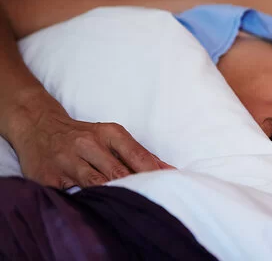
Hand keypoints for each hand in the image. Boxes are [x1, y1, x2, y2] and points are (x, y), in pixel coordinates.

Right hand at [7, 92, 170, 188]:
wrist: (39, 128)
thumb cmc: (85, 136)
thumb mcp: (111, 136)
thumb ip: (137, 153)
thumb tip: (168, 169)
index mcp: (108, 133)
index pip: (136, 155)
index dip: (152, 172)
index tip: (168, 184)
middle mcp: (87, 144)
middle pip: (118, 172)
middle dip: (135, 186)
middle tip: (151, 198)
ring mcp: (67, 161)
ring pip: (96, 184)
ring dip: (113, 194)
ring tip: (127, 204)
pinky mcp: (50, 177)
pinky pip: (73, 194)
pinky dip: (87, 200)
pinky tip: (98, 206)